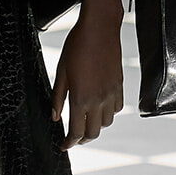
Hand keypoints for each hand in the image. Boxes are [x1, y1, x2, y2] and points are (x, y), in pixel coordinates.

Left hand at [52, 12, 124, 147]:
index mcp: (81, 98)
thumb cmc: (77, 46)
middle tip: (73, 138)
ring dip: (95, 126)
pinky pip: (117, 109)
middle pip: (93, 133)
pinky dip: (108, 114)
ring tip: (85, 121)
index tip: (63, 145)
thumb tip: (55, 117)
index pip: (76, 132)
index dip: (69, 143)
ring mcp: (111, 94)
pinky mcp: (120, 86)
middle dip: (82, 139)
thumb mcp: (61, 72)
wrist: (99, 29)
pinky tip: (99, 107)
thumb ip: (58, 97)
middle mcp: (99, 100)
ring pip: (106, 123)